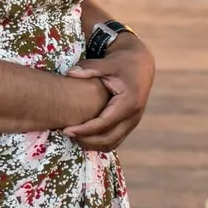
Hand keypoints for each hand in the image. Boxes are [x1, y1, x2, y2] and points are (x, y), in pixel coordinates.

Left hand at [64, 31, 154, 148]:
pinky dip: (99, 143)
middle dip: (86, 140)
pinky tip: (83, 136)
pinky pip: (114, 140)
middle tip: (65, 134)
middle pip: (108, 139)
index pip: (104, 123)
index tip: (66, 130)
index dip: (84, 130)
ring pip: (112, 143)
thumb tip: (70, 73)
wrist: (141, 65)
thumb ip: (89, 68)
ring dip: (92, 144)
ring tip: (72, 136)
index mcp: (129, 102)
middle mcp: (133, 116)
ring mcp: (133, 122)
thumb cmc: (123, 62)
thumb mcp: (108, 62)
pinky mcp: (129, 124)